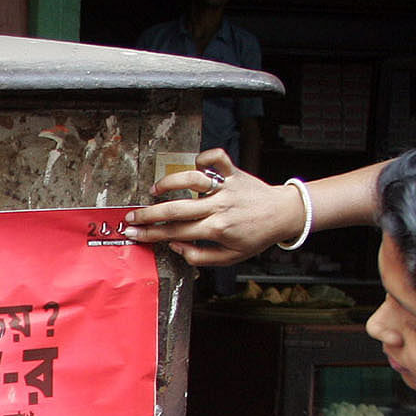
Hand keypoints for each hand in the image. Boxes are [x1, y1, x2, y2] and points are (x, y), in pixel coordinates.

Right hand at [122, 150, 304, 266]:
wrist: (283, 214)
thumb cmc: (256, 237)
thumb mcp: (230, 258)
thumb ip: (201, 256)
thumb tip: (176, 246)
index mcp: (216, 229)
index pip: (175, 232)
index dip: (151, 234)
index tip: (134, 233)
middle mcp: (219, 206)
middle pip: (176, 209)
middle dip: (149, 214)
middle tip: (132, 216)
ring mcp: (226, 187)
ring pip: (192, 179)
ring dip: (170, 182)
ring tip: (155, 189)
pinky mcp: (234, 172)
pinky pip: (217, 158)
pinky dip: (204, 157)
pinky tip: (194, 165)